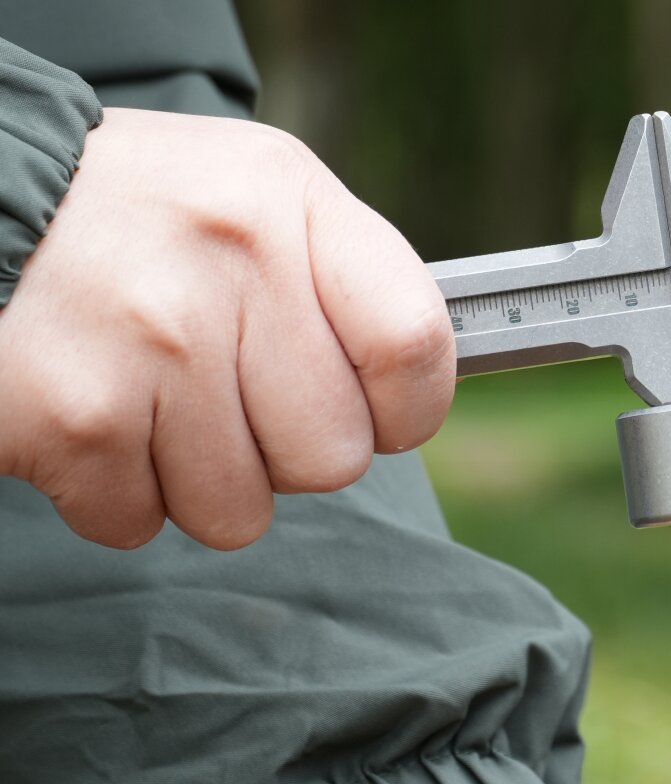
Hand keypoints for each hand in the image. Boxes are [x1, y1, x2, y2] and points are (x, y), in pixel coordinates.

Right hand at [0, 108, 454, 549]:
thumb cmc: (135, 218)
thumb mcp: (253, 195)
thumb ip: (339, 282)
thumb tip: (415, 396)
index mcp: (289, 202)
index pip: (415, 345)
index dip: (409, 410)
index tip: (381, 417)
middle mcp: (231, 262)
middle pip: (334, 457)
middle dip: (286, 453)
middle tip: (227, 396)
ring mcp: (154, 342)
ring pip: (240, 511)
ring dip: (199, 481)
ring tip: (151, 401)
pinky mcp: (77, 416)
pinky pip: (139, 522)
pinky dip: (116, 493)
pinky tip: (93, 417)